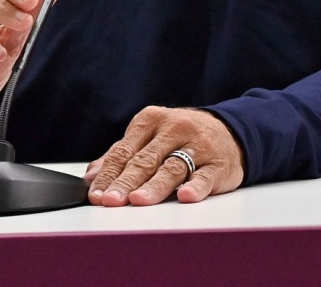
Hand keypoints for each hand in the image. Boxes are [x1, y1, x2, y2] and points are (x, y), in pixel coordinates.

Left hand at [84, 106, 244, 205]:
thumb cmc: (180, 137)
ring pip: (171, 167)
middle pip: (144, 160)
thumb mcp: (149, 138)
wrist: (229, 131)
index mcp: (149, 120)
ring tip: (138, 200)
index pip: (123, 151)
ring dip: (153, 186)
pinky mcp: (218, 164)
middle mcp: (172, 129)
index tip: (96, 194)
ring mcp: (197, 145)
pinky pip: (205, 176)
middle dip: (125, 182)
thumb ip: (121, 156)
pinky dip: (194, 187)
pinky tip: (184, 197)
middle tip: (111, 200)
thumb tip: (91, 176)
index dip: (108, 174)